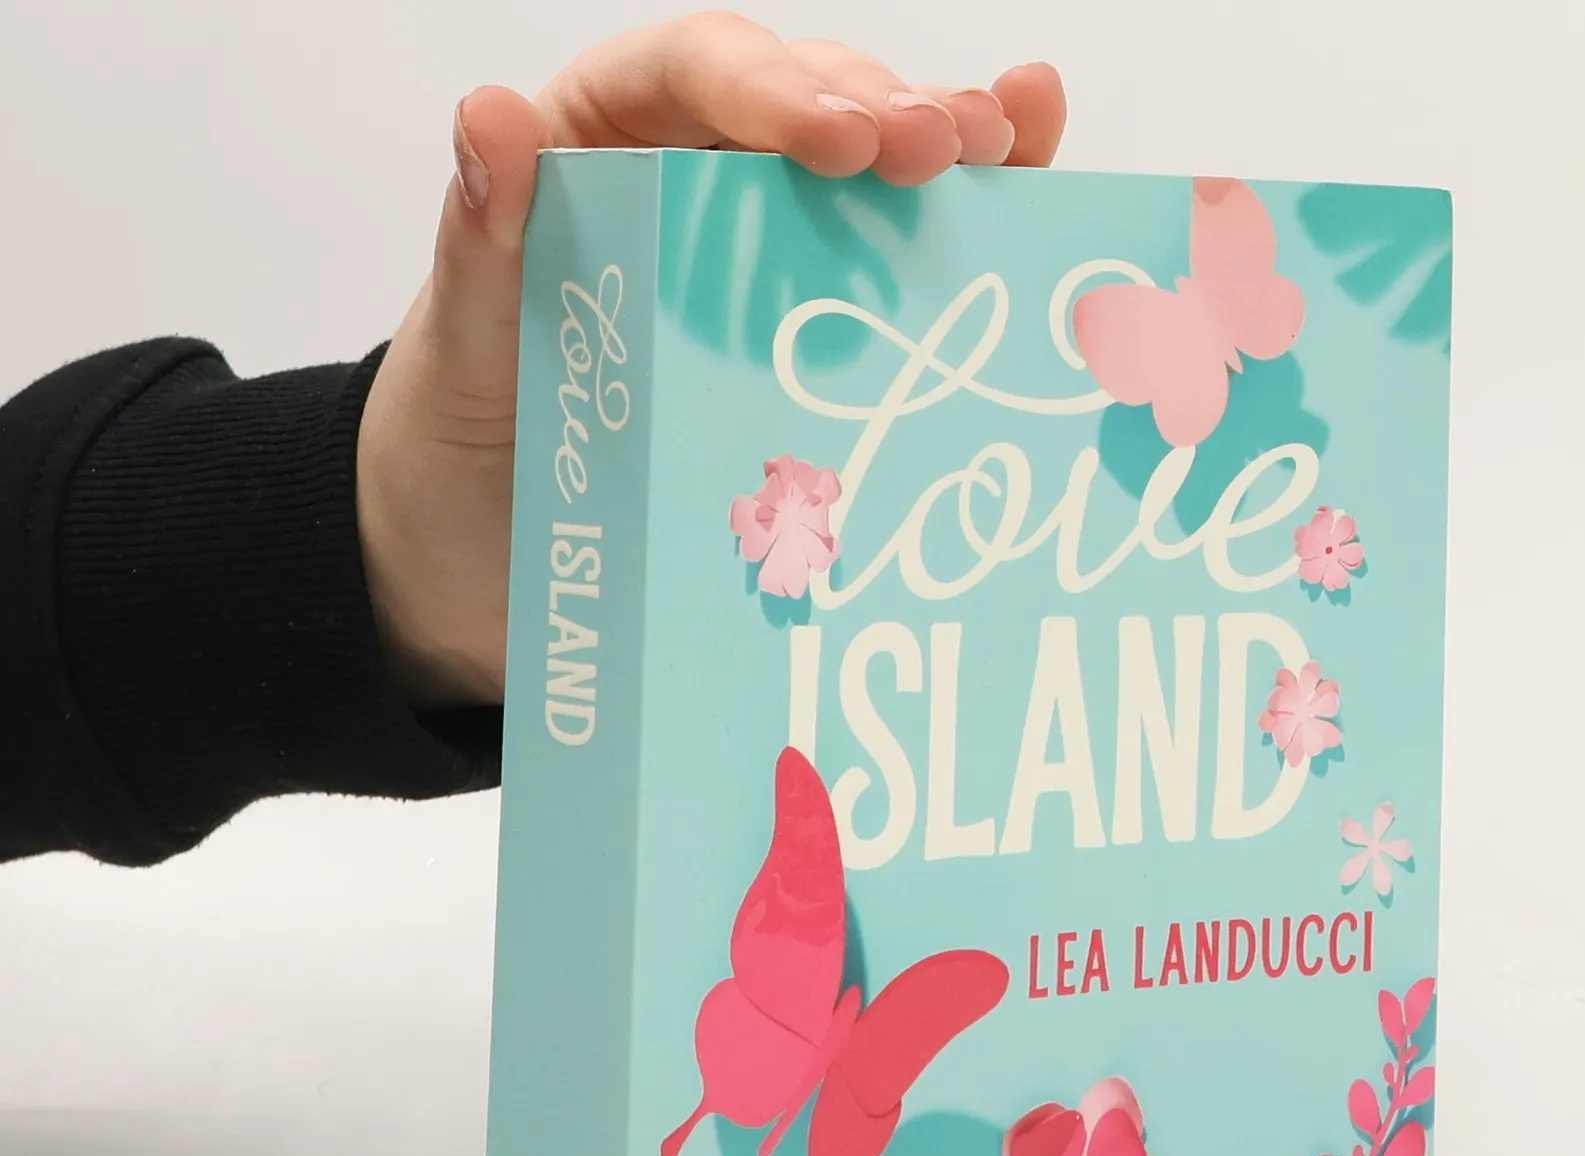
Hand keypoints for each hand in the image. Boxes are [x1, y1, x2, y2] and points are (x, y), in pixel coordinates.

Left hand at [357, 14, 1067, 707]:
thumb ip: (485, 240)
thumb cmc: (466, 441)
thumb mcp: (469, 347)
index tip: (842, 141)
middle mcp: (697, 179)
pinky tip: (1029, 183)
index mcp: (602, 144)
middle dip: (884, 113)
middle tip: (952, 147)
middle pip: (807, 105)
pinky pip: (895, 269)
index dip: (776, 88)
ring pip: (872, 174)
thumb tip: (490, 117)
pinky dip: (966, 226)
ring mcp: (766, 260)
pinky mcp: (812, 338)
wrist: (480, 562)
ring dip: (949, 155)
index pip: (697, 74)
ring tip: (1009, 148)